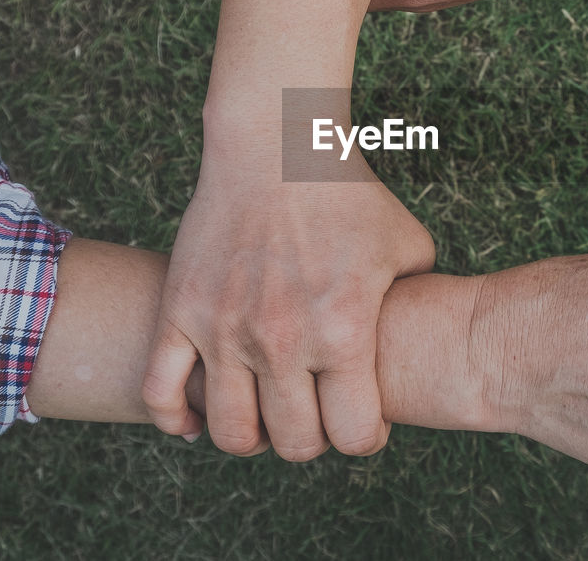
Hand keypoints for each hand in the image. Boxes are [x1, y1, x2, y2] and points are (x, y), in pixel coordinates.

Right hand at [143, 151, 434, 459]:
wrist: (276, 144)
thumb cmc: (349, 194)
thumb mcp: (408, 245)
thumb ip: (419, 302)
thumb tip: (427, 337)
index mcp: (343, 331)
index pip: (353, 436)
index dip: (364, 439)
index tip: (363, 424)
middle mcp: (283, 339)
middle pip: (295, 444)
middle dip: (313, 441)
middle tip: (317, 417)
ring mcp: (224, 329)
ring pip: (232, 432)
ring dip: (254, 437)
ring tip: (267, 415)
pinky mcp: (181, 311)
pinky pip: (161, 392)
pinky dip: (178, 418)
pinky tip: (200, 414)